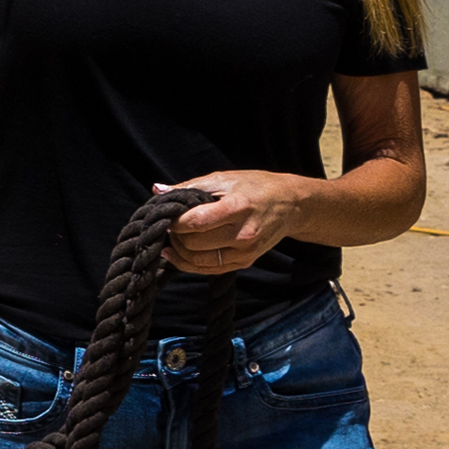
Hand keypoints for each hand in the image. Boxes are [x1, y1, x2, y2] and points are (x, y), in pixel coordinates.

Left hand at [163, 171, 307, 275]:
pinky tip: (179, 254)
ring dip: (179, 253)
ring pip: (198, 261)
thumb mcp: (224, 179)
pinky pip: (209, 269)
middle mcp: (242, 233)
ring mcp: (245, 251)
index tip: (167, 216)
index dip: (174, 222)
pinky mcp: (245, 262)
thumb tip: (156, 190)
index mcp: (237, 208)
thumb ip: (189, 187)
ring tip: (173, 240)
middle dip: (175, 237)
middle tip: (169, 227)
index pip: (194, 222)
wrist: (291, 205)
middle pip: (193, 244)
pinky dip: (190, 264)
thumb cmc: (255, 186)